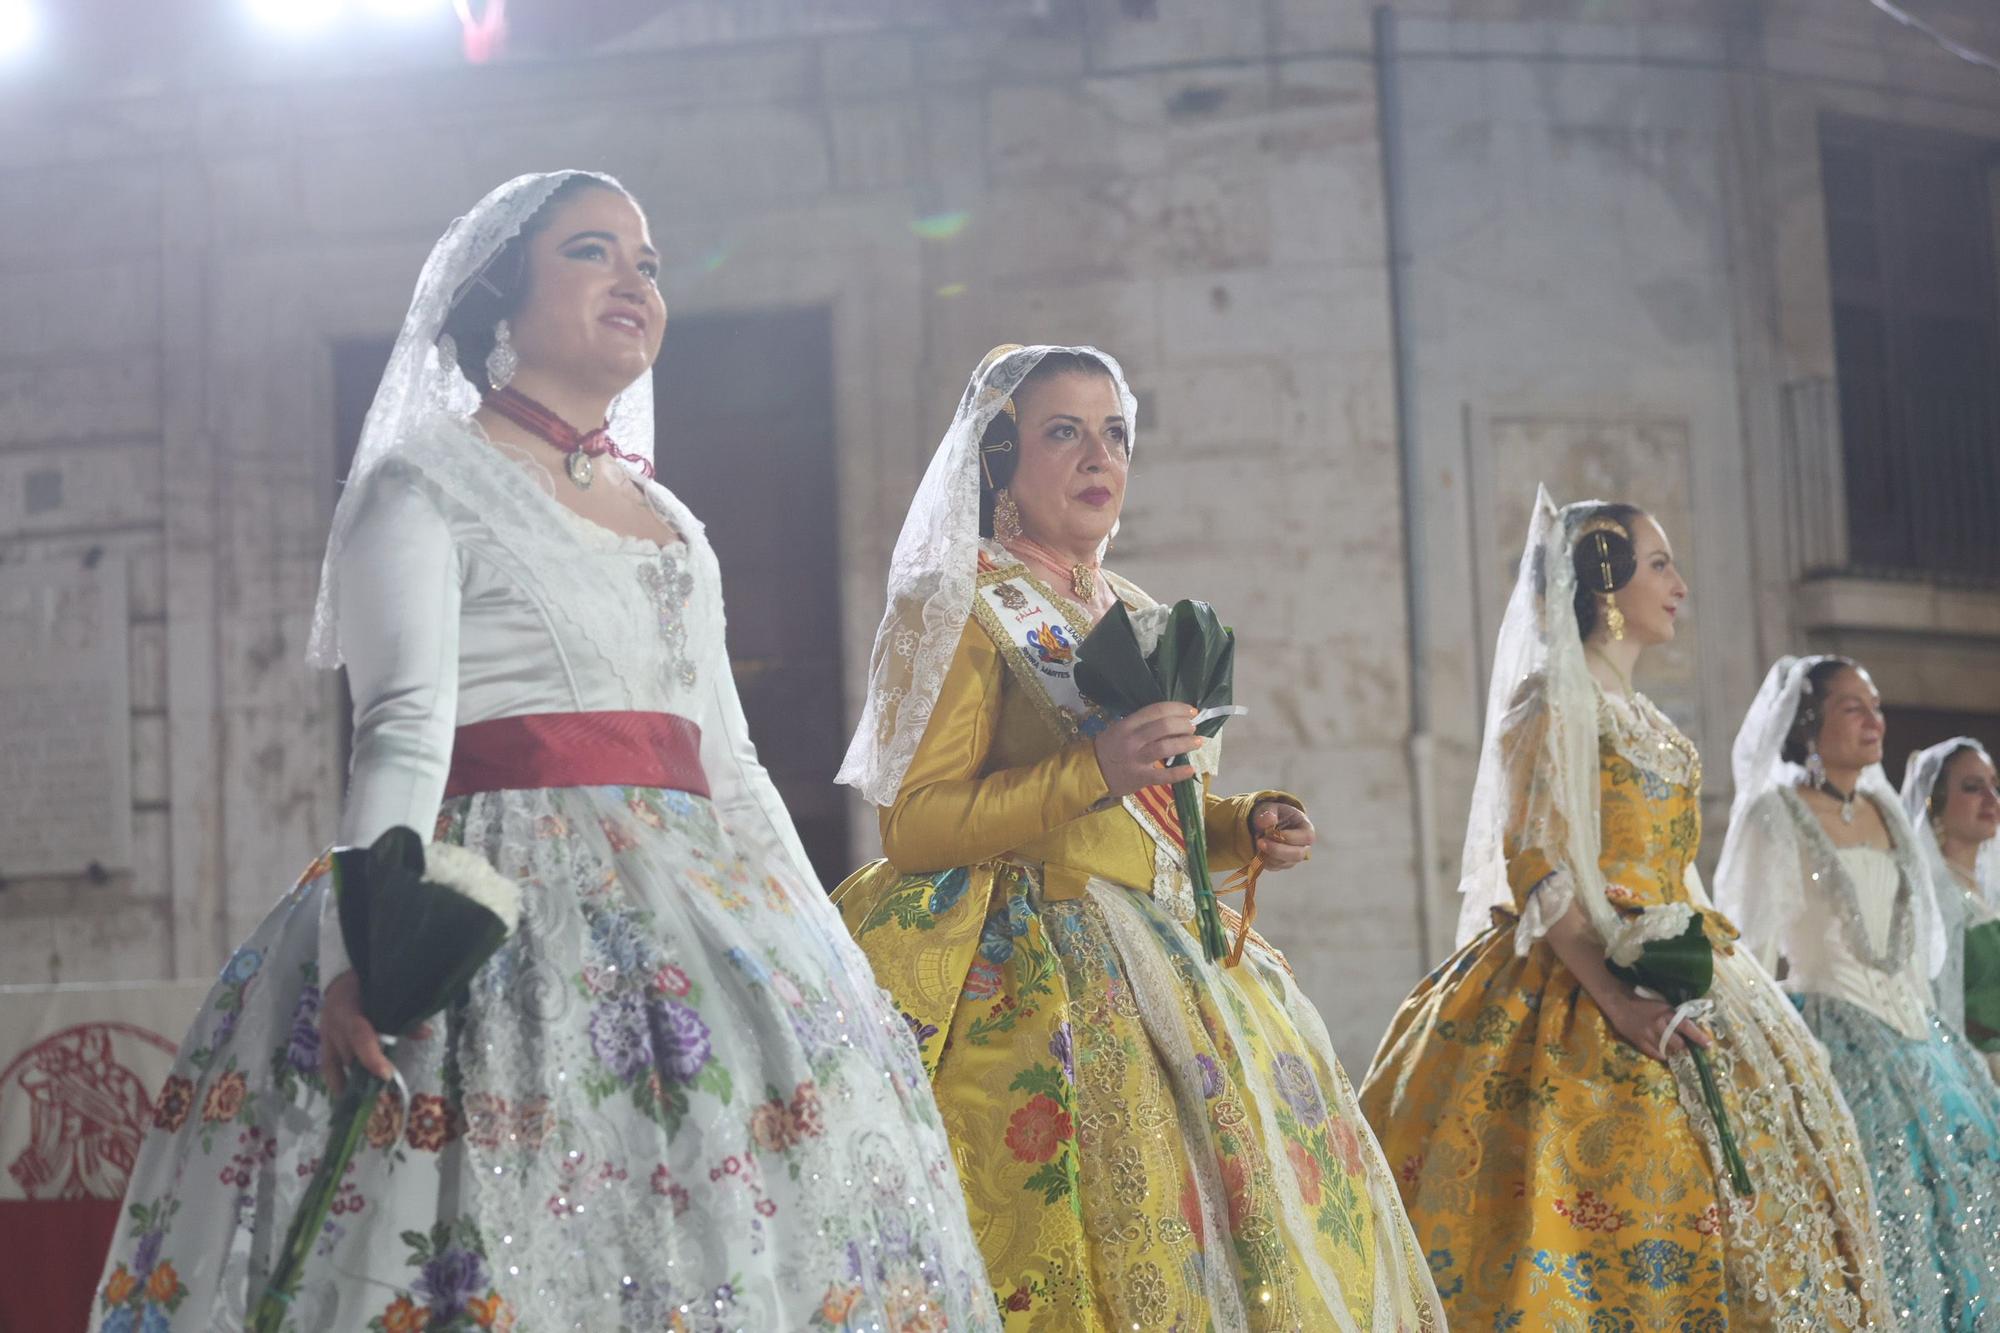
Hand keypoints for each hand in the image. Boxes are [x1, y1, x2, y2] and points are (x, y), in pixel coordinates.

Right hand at [318, 969, 423, 1094]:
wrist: (343, 978)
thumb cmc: (368, 984)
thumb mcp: (385, 993)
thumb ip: (403, 1015)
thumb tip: (427, 1033)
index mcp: (348, 1007)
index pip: (359, 1035)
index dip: (371, 1057)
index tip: (386, 1074)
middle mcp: (333, 1023)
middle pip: (350, 1054)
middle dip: (367, 1073)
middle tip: (384, 1092)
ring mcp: (325, 1034)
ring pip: (339, 1062)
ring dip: (354, 1079)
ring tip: (368, 1099)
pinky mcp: (322, 1041)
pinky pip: (327, 1065)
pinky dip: (336, 1081)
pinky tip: (345, 1096)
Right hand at [1093, 702, 1202, 799]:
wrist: (1090, 773)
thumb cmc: (1108, 749)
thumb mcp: (1119, 729)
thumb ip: (1141, 725)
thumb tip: (1171, 721)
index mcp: (1127, 725)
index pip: (1155, 711)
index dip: (1177, 708)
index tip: (1190, 711)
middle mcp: (1132, 740)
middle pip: (1163, 727)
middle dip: (1183, 725)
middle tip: (1193, 726)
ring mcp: (1136, 759)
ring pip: (1165, 748)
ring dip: (1185, 743)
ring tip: (1197, 742)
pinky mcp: (1139, 778)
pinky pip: (1162, 776)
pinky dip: (1178, 773)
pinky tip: (1191, 769)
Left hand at [1251, 802, 1314, 870]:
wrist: (1265, 824)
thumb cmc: (1272, 814)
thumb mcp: (1269, 808)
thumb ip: (1269, 812)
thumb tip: (1269, 821)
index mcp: (1306, 828)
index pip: (1306, 837)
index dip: (1290, 837)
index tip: (1271, 832)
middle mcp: (1303, 845)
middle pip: (1298, 855)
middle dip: (1277, 850)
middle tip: (1260, 842)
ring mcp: (1293, 857)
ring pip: (1284, 863)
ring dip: (1268, 854)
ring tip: (1257, 841)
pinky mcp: (1282, 864)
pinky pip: (1274, 867)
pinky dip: (1263, 859)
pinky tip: (1258, 848)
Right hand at [1598, 987, 1711, 1063]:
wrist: (1619, 1003)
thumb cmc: (1643, 1002)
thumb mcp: (1662, 1005)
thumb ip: (1674, 1015)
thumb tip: (1690, 1027)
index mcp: (1666, 1013)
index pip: (1686, 1026)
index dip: (1698, 1036)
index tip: (1708, 1044)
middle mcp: (1658, 1025)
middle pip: (1678, 1043)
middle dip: (1684, 1046)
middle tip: (1687, 1047)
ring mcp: (1648, 1035)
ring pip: (1668, 1050)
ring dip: (1673, 1051)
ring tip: (1674, 1049)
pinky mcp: (1639, 1042)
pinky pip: (1655, 1054)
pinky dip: (1662, 1055)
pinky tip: (1663, 1052)